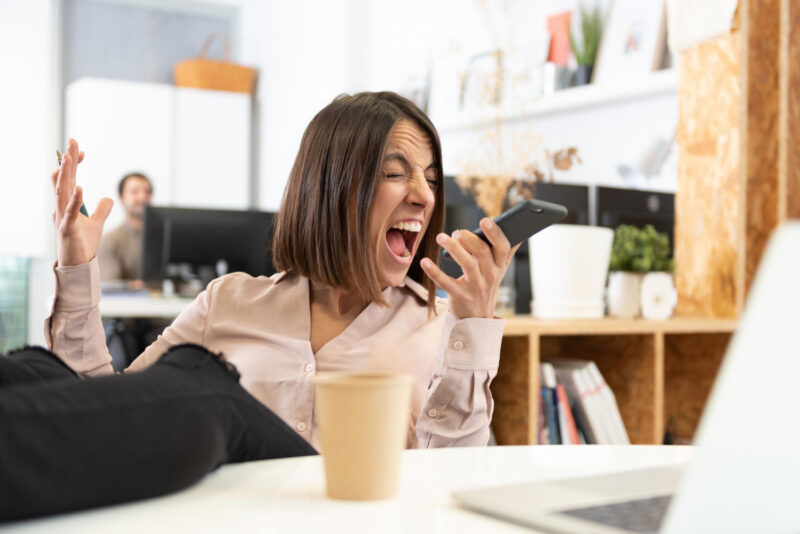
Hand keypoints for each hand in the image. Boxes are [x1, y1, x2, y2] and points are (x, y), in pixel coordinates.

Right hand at [51, 139, 113, 266]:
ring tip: (68, 157)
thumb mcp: (97, 223)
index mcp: (68, 204)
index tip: (81, 150)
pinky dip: (74, 200)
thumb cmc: (83, 244)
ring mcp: (62, 217)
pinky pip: (69, 212)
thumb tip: (108, 198)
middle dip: (67, 160)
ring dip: (66, 174)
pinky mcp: (67, 229)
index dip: (73, 164)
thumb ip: (102, 210)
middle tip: (72, 141)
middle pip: (63, 179)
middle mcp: (62, 207)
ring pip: (61, 191)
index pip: (69, 179)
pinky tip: (79, 187)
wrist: (78, 265)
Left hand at [420, 218, 520, 318]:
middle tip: (457, 231)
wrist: (477, 316)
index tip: (485, 220)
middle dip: (469, 238)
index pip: (503, 247)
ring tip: (441, 237)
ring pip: (467, 264)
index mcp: (499, 265)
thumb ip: (504, 249)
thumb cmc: (486, 284)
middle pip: (482, 252)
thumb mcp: (498, 268)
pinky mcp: (460, 296)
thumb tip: (512, 225)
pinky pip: (446, 283)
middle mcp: (490, 276)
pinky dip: (434, 272)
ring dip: (453, 248)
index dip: (495, 233)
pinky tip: (425, 261)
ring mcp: (475, 286)